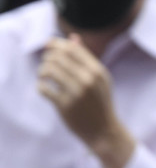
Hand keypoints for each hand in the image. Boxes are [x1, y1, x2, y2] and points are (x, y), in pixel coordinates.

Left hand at [37, 34, 135, 167]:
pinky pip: (44, 89)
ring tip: (43, 75)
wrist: (103, 129)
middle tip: (46, 64)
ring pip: (50, 71)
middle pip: (59, 58)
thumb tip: (72, 38)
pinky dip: (40, 86)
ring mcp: (77, 93)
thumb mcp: (99, 78)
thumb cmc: (99, 101)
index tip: (48, 45)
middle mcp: (88, 79)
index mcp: (98, 70)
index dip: (56, 44)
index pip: (72, 49)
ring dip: (42, 71)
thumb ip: (85, 58)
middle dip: (47, 58)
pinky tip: (44, 88)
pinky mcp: (65, 106)